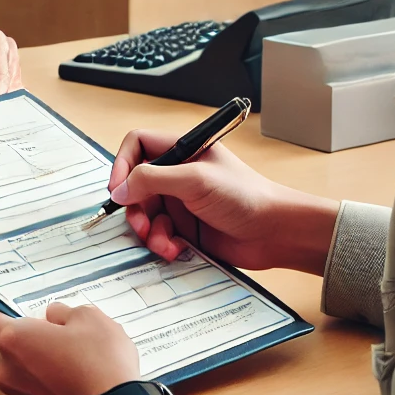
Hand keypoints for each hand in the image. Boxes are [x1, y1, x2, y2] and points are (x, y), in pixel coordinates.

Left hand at [0, 303, 140, 394]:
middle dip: (33, 346)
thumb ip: (62, 312)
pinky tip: (73, 393)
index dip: (15, 317)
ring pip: (23, 378)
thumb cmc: (101, 361)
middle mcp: (6, 371)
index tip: (35, 323)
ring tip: (74, 373)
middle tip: (66, 346)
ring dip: (41, 373)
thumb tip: (53, 317)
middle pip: (12, 351)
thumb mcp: (89, 317)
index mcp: (14, 339)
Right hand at [109, 130, 339, 274]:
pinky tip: (176, 250)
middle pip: (135, 184)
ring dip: (148, 231)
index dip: (123, 164)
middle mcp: (178, 174)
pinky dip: (161, 243)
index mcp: (183, 151)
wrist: (276, 233)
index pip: (138, 145)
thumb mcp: (195, 180)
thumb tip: (119, 190)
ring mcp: (181, 201)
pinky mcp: (185, 228)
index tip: (119, 189)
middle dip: (134, 207)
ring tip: (162, 242)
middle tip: (141, 224)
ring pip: (144, 213)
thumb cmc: (246, 196)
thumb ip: (153, 180)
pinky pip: (159, 234)